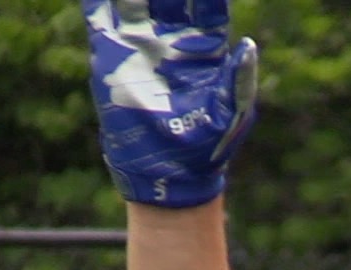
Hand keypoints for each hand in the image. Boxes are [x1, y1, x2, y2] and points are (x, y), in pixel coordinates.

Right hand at [85, 0, 259, 207]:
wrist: (167, 171)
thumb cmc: (207, 146)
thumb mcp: (229, 113)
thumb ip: (239, 79)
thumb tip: (249, 46)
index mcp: (206, 47)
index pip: (208, 4)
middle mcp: (174, 37)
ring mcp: (143, 40)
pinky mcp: (112, 51)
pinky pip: (101, 12)